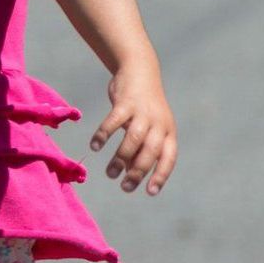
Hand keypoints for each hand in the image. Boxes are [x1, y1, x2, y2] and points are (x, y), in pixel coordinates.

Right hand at [91, 64, 175, 195]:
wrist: (140, 70)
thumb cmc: (144, 106)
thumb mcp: (150, 127)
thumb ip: (142, 149)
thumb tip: (129, 174)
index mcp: (168, 132)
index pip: (168, 158)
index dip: (160, 175)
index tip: (149, 192)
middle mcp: (159, 123)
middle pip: (150, 151)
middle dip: (137, 172)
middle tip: (124, 187)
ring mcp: (143, 112)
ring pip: (133, 140)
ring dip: (120, 159)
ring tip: (109, 173)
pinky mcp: (126, 102)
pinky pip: (113, 122)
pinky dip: (103, 135)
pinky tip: (95, 146)